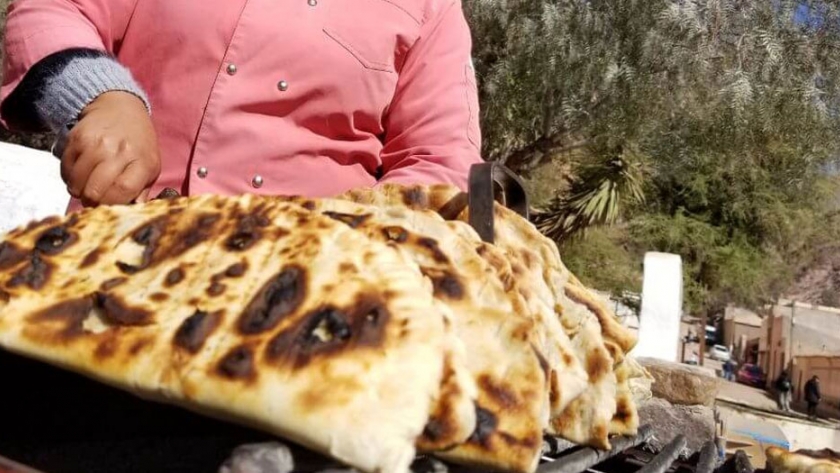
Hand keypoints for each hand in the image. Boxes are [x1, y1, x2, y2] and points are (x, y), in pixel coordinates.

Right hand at [61, 91, 160, 205]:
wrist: (121, 109)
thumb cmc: (139, 143)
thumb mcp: (150, 165)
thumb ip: (142, 190)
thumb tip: (132, 212)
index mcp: (141, 161)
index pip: (122, 190)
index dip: (111, 204)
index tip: (108, 207)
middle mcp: (119, 151)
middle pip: (96, 189)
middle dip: (92, 201)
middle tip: (94, 200)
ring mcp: (96, 143)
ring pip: (77, 181)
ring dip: (78, 190)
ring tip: (86, 187)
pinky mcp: (77, 138)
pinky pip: (66, 168)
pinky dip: (69, 177)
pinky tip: (79, 175)